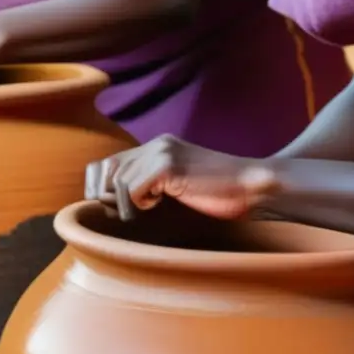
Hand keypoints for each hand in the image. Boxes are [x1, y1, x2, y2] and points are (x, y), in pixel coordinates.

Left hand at [85, 134, 279, 220]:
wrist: (253, 187)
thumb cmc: (218, 194)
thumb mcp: (175, 186)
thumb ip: (147, 184)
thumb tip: (108, 201)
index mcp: (155, 147)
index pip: (105, 163)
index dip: (100, 187)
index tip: (116, 206)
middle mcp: (155, 144)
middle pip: (104, 171)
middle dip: (109, 196)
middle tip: (133, 209)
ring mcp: (161, 152)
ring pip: (118, 183)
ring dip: (129, 201)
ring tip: (153, 204)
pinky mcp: (167, 166)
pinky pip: (132, 189)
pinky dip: (140, 202)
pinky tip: (162, 201)